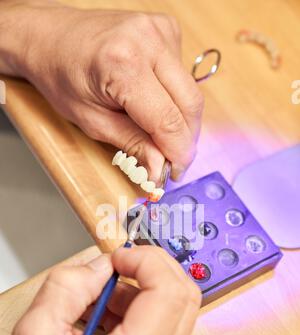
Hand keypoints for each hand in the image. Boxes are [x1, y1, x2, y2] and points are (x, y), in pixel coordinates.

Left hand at [0, 1, 202, 181]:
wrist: (51, 37)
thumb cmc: (63, 77)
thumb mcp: (92, 121)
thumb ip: (132, 144)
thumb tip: (159, 170)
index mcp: (123, 64)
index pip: (168, 120)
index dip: (177, 152)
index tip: (175, 173)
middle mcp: (148, 40)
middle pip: (190, 103)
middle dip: (186, 139)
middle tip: (174, 162)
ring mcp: (159, 29)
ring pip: (190, 90)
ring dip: (181, 118)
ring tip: (159, 132)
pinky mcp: (165, 27)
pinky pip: (182, 74)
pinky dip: (174, 96)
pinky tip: (153, 99)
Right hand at [0, 246, 200, 334]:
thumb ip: (69, 286)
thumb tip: (103, 265)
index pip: (169, 292)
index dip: (148, 261)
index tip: (123, 257)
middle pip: (183, 297)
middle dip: (151, 270)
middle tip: (119, 266)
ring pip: (177, 312)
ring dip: (143, 293)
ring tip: (103, 302)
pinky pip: (168, 332)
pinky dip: (143, 314)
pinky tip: (112, 320)